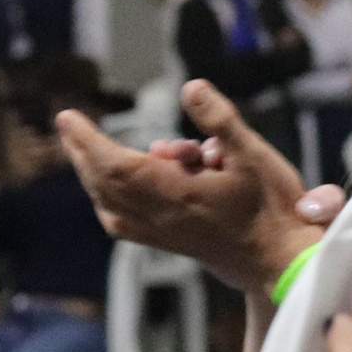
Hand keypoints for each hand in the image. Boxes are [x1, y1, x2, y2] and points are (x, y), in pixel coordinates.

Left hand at [56, 79, 330, 292]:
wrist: (285, 264)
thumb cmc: (274, 211)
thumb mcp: (255, 155)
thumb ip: (220, 120)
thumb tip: (191, 86)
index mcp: (176, 193)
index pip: (114, 164)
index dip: (86, 140)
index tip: (67, 117)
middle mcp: (162, 217)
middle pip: (104, 184)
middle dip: (83, 153)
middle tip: (70, 128)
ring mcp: (165, 234)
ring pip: (110, 206)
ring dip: (95, 178)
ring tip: (89, 154)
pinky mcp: (172, 245)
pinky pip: (124, 224)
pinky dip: (109, 204)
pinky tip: (113, 194)